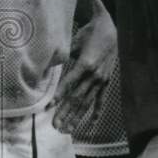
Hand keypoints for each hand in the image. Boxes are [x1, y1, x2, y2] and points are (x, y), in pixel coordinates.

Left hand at [48, 12, 117, 133]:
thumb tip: (47, 68)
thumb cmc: (89, 34)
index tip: (48, 107)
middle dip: (65, 112)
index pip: (68, 84)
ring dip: (77, 116)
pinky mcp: (106, 81)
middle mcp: (95, 75)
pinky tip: (90, 123)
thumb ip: (62, 57)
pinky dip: (96, 111)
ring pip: (87, 102)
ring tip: (67, 128)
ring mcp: (102, 80)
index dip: (57, 96)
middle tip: (55, 125)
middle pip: (77, 97)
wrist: (110, 29)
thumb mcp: (73, 42)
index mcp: (86, 64)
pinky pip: (101, 99)